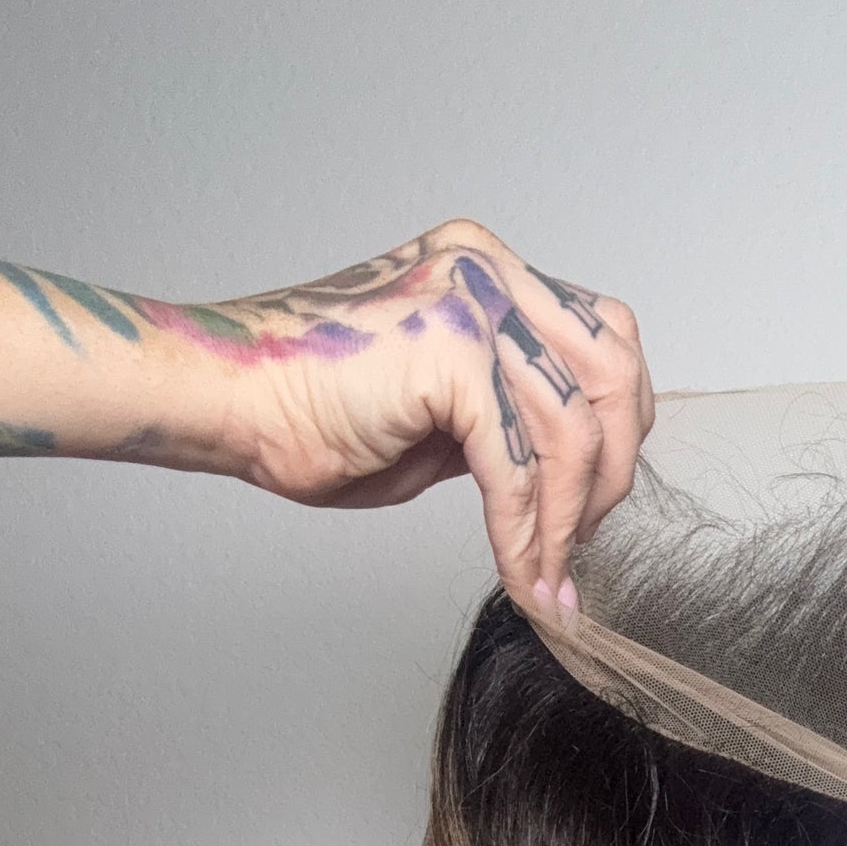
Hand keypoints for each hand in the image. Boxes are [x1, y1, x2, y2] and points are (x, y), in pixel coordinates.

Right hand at [206, 219, 651, 617]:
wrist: (227, 401)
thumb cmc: (310, 412)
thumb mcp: (441, 414)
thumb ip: (507, 418)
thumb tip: (567, 475)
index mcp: (487, 270)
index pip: (602, 341)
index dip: (619, 430)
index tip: (595, 504)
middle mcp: (487, 268)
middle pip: (612, 373)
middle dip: (615, 473)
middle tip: (584, 544)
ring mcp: (472, 299)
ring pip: (573, 429)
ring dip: (567, 522)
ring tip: (550, 577)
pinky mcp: (451, 351)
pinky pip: (517, 466)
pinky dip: (525, 535)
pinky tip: (521, 575)